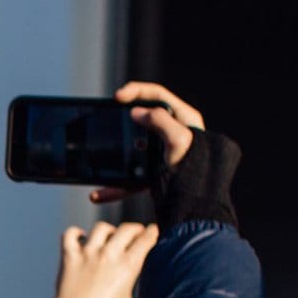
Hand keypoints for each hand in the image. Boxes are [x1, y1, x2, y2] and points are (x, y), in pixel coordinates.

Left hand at [41, 221, 158, 297]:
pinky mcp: (70, 256)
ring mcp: (88, 254)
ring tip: (110, 236)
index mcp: (128, 266)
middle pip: (127, 229)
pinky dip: (74, 232)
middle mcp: (109, 255)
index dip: (152, 232)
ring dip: (109, 230)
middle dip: (135, 229)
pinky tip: (80, 237)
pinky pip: (70, 234)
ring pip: (101, 228)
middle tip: (135, 233)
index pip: (145, 239)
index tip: (153, 231)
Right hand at [90, 81, 203, 204]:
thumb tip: (137, 112)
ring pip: (133, 148)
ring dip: (116, 154)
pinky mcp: (156, 173)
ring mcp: (163, 154)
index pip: (157, 95)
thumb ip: (160, 121)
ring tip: (101, 157)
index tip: (117, 97)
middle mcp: (174, 133)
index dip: (136, 91)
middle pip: (143, 118)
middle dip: (123, 119)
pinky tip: (99, 194)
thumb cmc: (196, 171)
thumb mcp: (179, 139)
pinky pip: (130, 176)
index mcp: (184, 120)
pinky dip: (115, 185)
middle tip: (109, 119)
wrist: (198, 205)